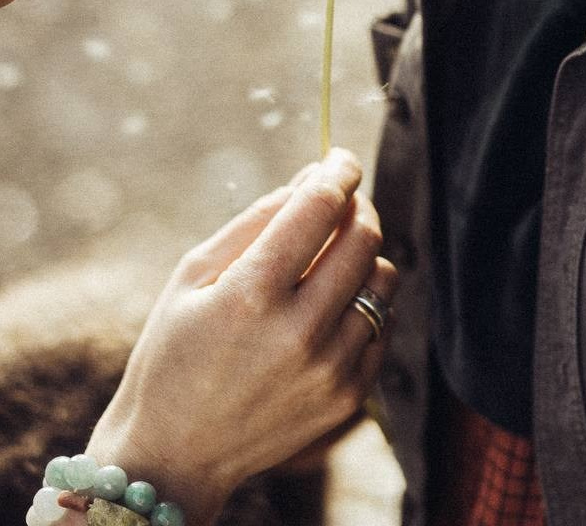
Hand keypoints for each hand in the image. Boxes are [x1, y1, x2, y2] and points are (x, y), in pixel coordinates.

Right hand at [84, 147, 396, 525]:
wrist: (174, 454)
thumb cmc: (174, 351)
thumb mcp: (194, 274)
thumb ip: (256, 220)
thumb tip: (312, 177)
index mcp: (252, 293)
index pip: (320, 207)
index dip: (337, 171)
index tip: (339, 158)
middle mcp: (299, 331)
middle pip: (362, 236)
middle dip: (355, 205)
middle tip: (338, 201)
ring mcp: (330, 368)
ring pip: (383, 277)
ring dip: (365, 253)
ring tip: (332, 258)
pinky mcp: (348, 396)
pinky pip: (384, 323)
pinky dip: (367, 301)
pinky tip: (333, 304)